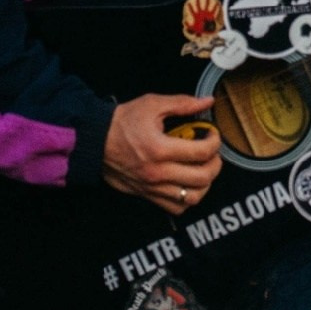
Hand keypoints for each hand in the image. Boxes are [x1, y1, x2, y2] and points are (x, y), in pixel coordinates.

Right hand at [103, 93, 222, 214]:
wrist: (95, 141)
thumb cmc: (122, 122)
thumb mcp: (152, 105)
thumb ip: (182, 103)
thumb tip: (207, 101)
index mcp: (159, 148)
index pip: (202, 152)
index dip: (215, 142)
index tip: (212, 134)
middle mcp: (157, 172)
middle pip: (202, 177)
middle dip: (215, 163)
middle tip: (212, 153)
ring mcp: (153, 187)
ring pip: (193, 197)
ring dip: (205, 184)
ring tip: (204, 169)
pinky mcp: (147, 195)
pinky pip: (176, 208)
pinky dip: (188, 199)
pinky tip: (188, 184)